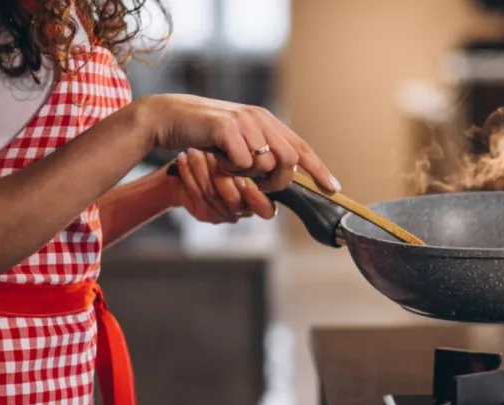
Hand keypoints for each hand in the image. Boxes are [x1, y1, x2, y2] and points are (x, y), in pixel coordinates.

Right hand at [136, 94, 338, 192]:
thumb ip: (262, 153)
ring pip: (267, 164)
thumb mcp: (239, 143)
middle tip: (257, 185)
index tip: (333, 188)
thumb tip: (285, 176)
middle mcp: (260, 118)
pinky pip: (245, 163)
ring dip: (249, 175)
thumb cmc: (203, 135)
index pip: (301, 148)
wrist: (170, 118)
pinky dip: (232, 169)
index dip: (319, 169)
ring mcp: (245, 121)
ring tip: (229, 166)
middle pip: (290, 161)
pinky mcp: (228, 127)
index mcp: (267, 121)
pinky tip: (219, 159)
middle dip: (277, 182)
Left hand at [171, 149, 276, 222]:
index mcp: (261, 200)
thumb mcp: (244, 155)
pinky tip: (182, 158)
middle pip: (235, 201)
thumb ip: (256, 158)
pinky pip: (196, 194)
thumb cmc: (221, 158)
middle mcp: (243, 210)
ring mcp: (223, 214)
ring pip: (213, 194)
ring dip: (201, 169)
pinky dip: (188, 173)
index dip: (255, 196)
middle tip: (212, 154)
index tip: (242, 176)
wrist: (190, 170)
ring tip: (193, 150)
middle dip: (222, 175)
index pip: (266, 209)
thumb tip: (263, 151)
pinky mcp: (203, 213)